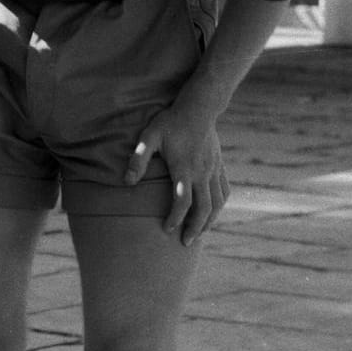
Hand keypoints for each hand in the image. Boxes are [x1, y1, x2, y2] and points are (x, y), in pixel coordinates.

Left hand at [124, 106, 230, 245]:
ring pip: (217, 203)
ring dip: (209, 220)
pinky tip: (213, 213)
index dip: (175, 218)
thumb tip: (126, 182)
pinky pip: (224, 191)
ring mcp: (214, 170)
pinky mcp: (219, 166)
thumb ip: (138, 159)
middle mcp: (202, 173)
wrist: (199, 107)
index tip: (167, 230)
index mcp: (184, 168)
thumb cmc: (170, 122)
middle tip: (186, 243)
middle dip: (195, 228)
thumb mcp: (149, 136)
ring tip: (199, 233)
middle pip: (203, 208)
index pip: (182, 201)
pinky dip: (220, 206)